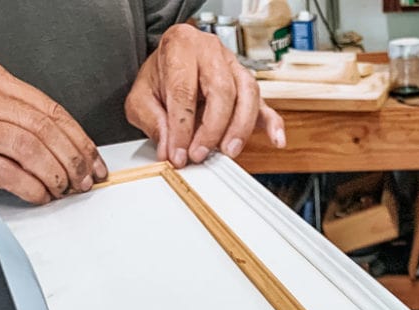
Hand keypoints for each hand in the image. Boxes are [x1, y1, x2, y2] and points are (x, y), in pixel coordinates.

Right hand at [0, 60, 106, 204]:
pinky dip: (32, 189)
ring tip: (64, 190)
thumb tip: (72, 153)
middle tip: (84, 181)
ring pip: (30, 149)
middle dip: (73, 160)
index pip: (51, 110)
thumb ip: (25, 122)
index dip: (81, 140)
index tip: (95, 162)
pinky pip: (8, 173)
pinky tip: (40, 195)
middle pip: (45, 130)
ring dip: (56, 175)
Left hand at [125, 23, 285, 166]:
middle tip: (200, 154)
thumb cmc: (161, 77)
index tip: (178, 154)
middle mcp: (211, 52)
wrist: (173, 62)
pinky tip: (277, 140)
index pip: (184, 90)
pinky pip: (265, 103)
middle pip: (221, 90)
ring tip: (228, 151)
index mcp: (181, 46)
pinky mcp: (247, 87)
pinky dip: (273, 124)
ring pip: (247, 94)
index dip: (181, 127)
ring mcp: (234, 67)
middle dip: (212, 128)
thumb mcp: (141, 96)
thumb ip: (151, 121)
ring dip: (239, 128)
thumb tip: (169, 148)